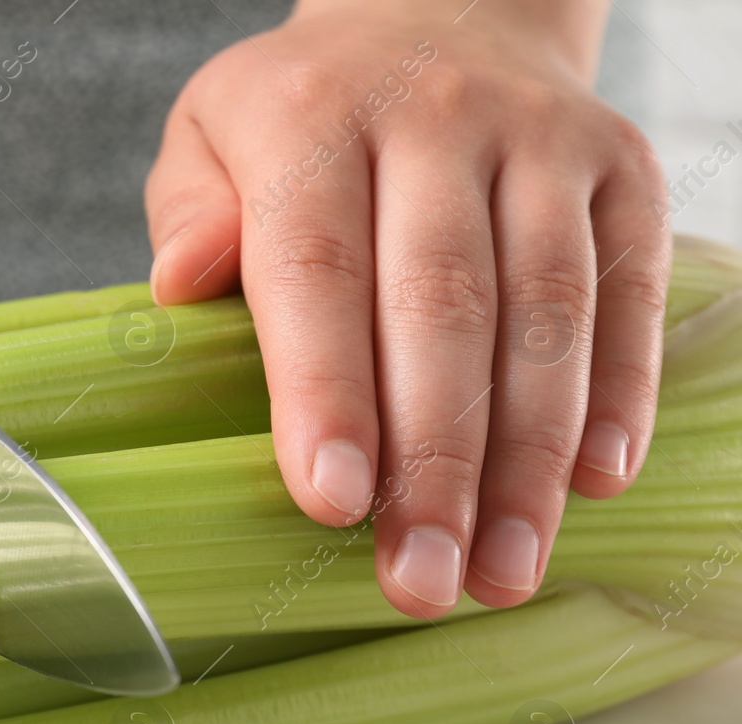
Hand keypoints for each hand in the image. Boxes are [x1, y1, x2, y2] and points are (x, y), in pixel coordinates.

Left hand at [145, 0, 667, 617]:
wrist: (446, 11)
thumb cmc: (306, 113)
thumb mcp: (212, 130)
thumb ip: (190, 209)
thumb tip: (179, 284)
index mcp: (312, 120)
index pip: (315, 268)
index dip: (325, 391)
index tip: (330, 504)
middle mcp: (436, 121)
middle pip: (441, 307)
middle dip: (433, 461)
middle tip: (419, 582)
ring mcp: (541, 141)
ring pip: (544, 312)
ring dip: (527, 457)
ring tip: (501, 571)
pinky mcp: (622, 168)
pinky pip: (627, 287)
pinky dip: (618, 390)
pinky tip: (595, 483)